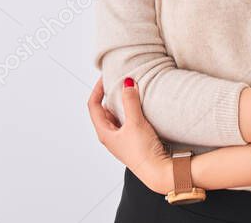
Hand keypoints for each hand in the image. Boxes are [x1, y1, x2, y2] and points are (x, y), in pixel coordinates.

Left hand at [87, 76, 173, 194]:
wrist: (157, 171)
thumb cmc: (142, 151)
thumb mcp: (135, 122)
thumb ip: (130, 101)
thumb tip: (126, 83)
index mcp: (104, 133)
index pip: (93, 106)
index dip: (97, 90)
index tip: (105, 78)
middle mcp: (110, 136)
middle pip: (104, 110)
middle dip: (109, 96)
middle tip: (118, 82)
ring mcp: (121, 139)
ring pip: (117, 116)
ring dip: (121, 104)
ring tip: (129, 91)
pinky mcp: (133, 141)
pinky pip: (127, 122)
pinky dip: (130, 111)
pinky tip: (139, 108)